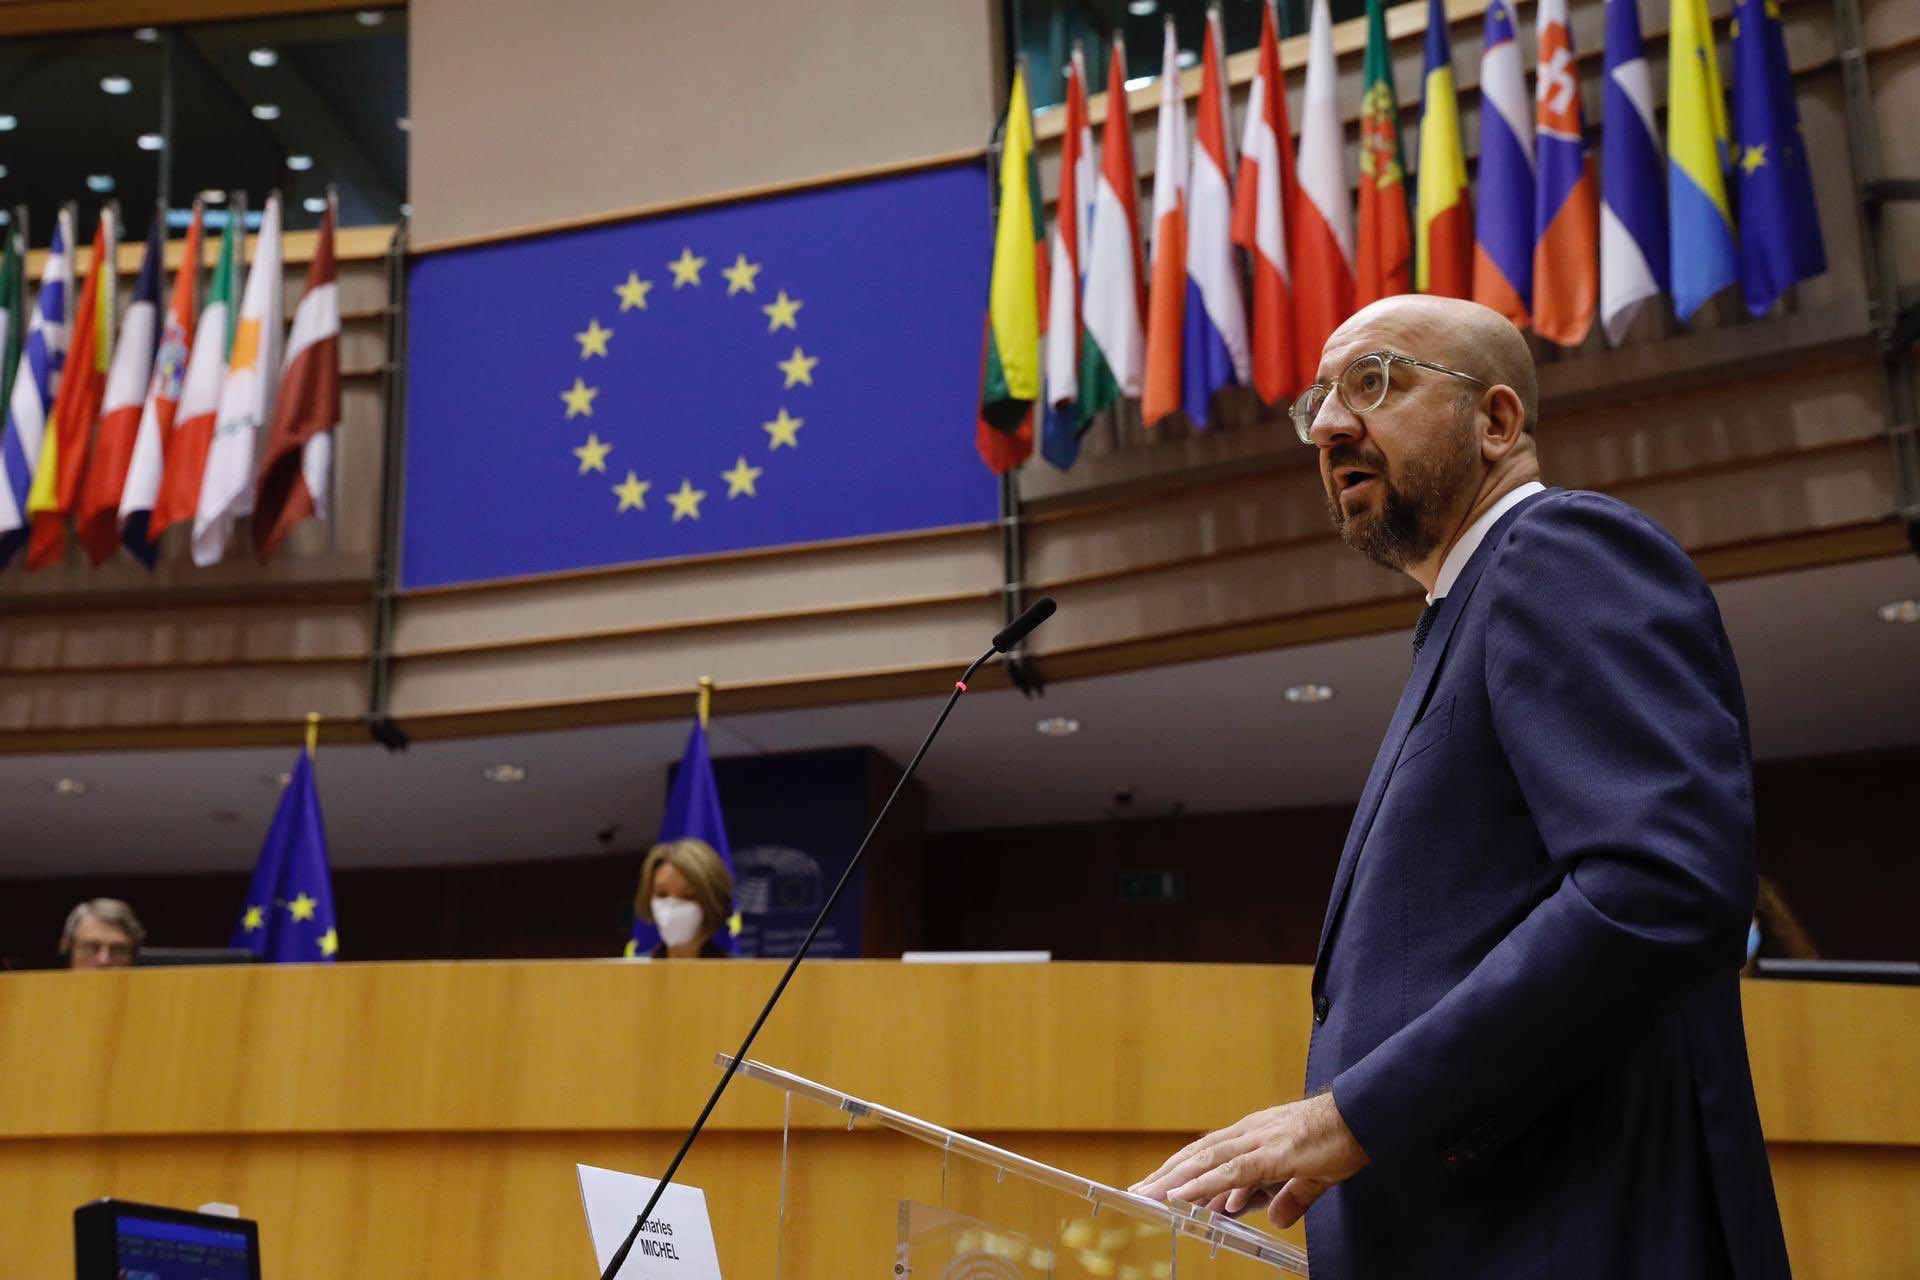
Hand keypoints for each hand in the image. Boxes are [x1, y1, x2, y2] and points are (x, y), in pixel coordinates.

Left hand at [1128, 1091, 1368, 1228]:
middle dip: (1166, 1174)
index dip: (1180, 1165)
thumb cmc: (1340, 1139)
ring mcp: (1259, 1140)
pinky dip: (1203, 1184)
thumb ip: (1291, 1196)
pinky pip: (1231, 1172)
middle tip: (1139, 1191)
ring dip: (1174, 1180)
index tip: (1157, 1180)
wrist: (1364, 1116)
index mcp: (1255, 1134)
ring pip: (1206, 1161)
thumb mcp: (1311, 1174)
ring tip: (1149, 1195)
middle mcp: (1249, 1132)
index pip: (1208, 1150)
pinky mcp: (1273, 1154)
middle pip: (1198, 1154)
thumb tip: (1278, 1218)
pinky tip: (1182, 1196)